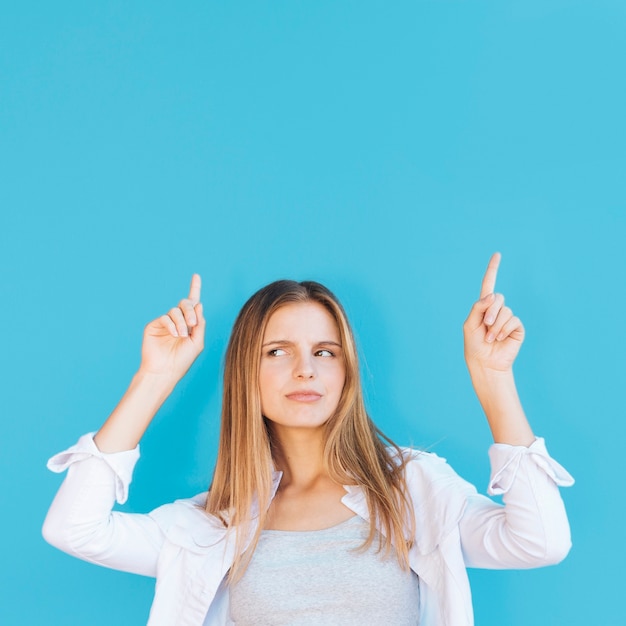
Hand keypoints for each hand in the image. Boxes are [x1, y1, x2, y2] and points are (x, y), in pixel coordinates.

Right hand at [139, 274, 205, 380]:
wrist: (164, 372)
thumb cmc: (182, 361)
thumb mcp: (197, 342)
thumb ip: (200, 324)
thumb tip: (200, 304)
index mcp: (190, 324)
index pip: (194, 304)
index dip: (195, 288)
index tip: (196, 276)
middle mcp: (178, 321)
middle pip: (186, 303)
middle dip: (191, 310)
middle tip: (192, 324)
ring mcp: (166, 323)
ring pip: (175, 310)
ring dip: (182, 322)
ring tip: (182, 336)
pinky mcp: (154, 325)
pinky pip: (165, 317)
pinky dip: (172, 325)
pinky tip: (175, 335)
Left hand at [463, 253, 523, 372]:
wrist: (485, 362)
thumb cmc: (474, 344)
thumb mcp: (470, 323)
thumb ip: (478, 307)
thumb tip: (493, 295)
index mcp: (484, 306)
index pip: (488, 285)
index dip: (493, 269)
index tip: (497, 254)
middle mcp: (497, 310)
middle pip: (497, 297)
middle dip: (491, 311)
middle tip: (486, 326)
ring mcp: (508, 318)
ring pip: (505, 311)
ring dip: (495, 325)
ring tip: (491, 337)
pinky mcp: (517, 327)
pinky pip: (513, 320)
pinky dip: (503, 329)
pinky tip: (499, 339)